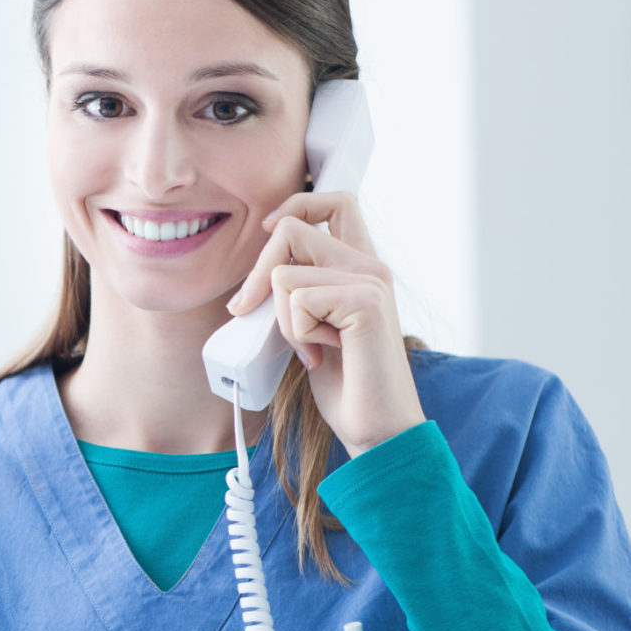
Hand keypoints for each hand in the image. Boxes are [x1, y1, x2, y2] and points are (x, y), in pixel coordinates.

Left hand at [224, 190, 426, 457]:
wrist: (378, 430)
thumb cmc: (345, 384)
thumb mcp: (312, 326)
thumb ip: (298, 291)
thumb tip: (256, 277)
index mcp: (362, 266)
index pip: (334, 201)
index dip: (295, 206)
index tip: (270, 233)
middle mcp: (371, 266)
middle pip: (291, 229)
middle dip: (258, 275)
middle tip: (253, 313)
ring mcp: (372, 281)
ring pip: (284, 274)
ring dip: (282, 320)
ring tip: (312, 349)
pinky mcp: (366, 302)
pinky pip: (296, 300)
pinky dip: (296, 334)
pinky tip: (323, 356)